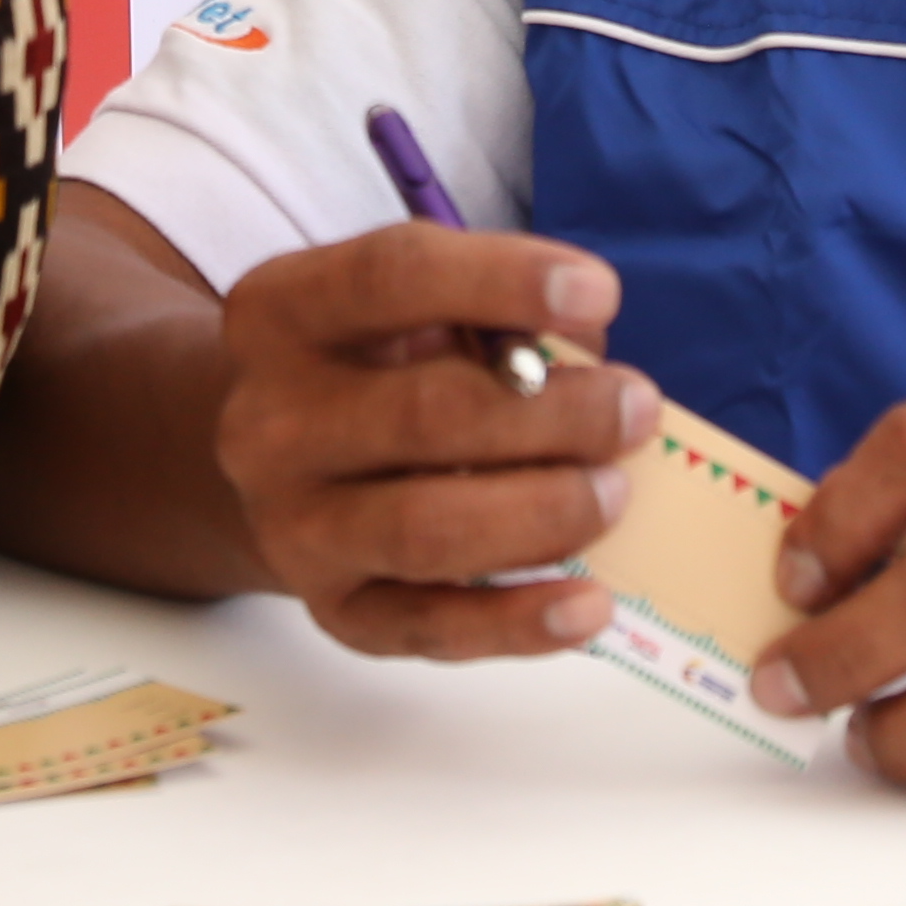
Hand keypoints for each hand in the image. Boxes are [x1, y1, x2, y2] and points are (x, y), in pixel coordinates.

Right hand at [213, 225, 657, 660]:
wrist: (281, 467)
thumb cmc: (379, 367)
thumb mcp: (415, 309)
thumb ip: (496, 318)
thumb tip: (590, 366)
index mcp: (283, 311)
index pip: (391, 278)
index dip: (502, 280)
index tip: (601, 293)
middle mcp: (270, 421)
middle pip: (424, 414)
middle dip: (553, 414)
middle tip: (635, 408)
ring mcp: (293, 526)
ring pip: (425, 528)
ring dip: (544, 511)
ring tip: (615, 492)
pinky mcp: (334, 611)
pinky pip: (430, 627)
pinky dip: (519, 622)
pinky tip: (591, 603)